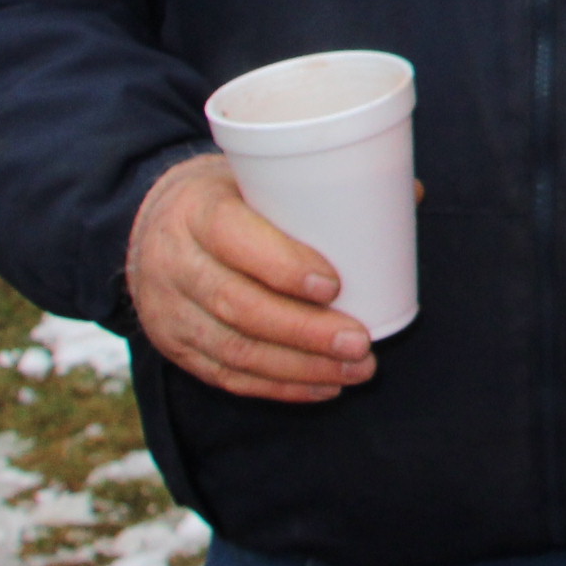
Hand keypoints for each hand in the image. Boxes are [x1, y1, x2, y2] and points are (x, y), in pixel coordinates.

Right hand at [127, 154, 377, 401]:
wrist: (150, 226)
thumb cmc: (228, 199)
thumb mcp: (257, 178)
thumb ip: (325, 189)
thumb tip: (414, 193)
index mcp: (196, 210)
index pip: (232, 238)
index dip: (281, 265)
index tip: (334, 285)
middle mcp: (175, 262)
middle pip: (237, 305)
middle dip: (305, 332)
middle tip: (361, 343)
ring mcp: (168, 310)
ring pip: (234, 349)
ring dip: (301, 368)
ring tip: (357, 369)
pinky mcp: (174, 347)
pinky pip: (226, 376)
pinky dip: (278, 387)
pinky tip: (323, 387)